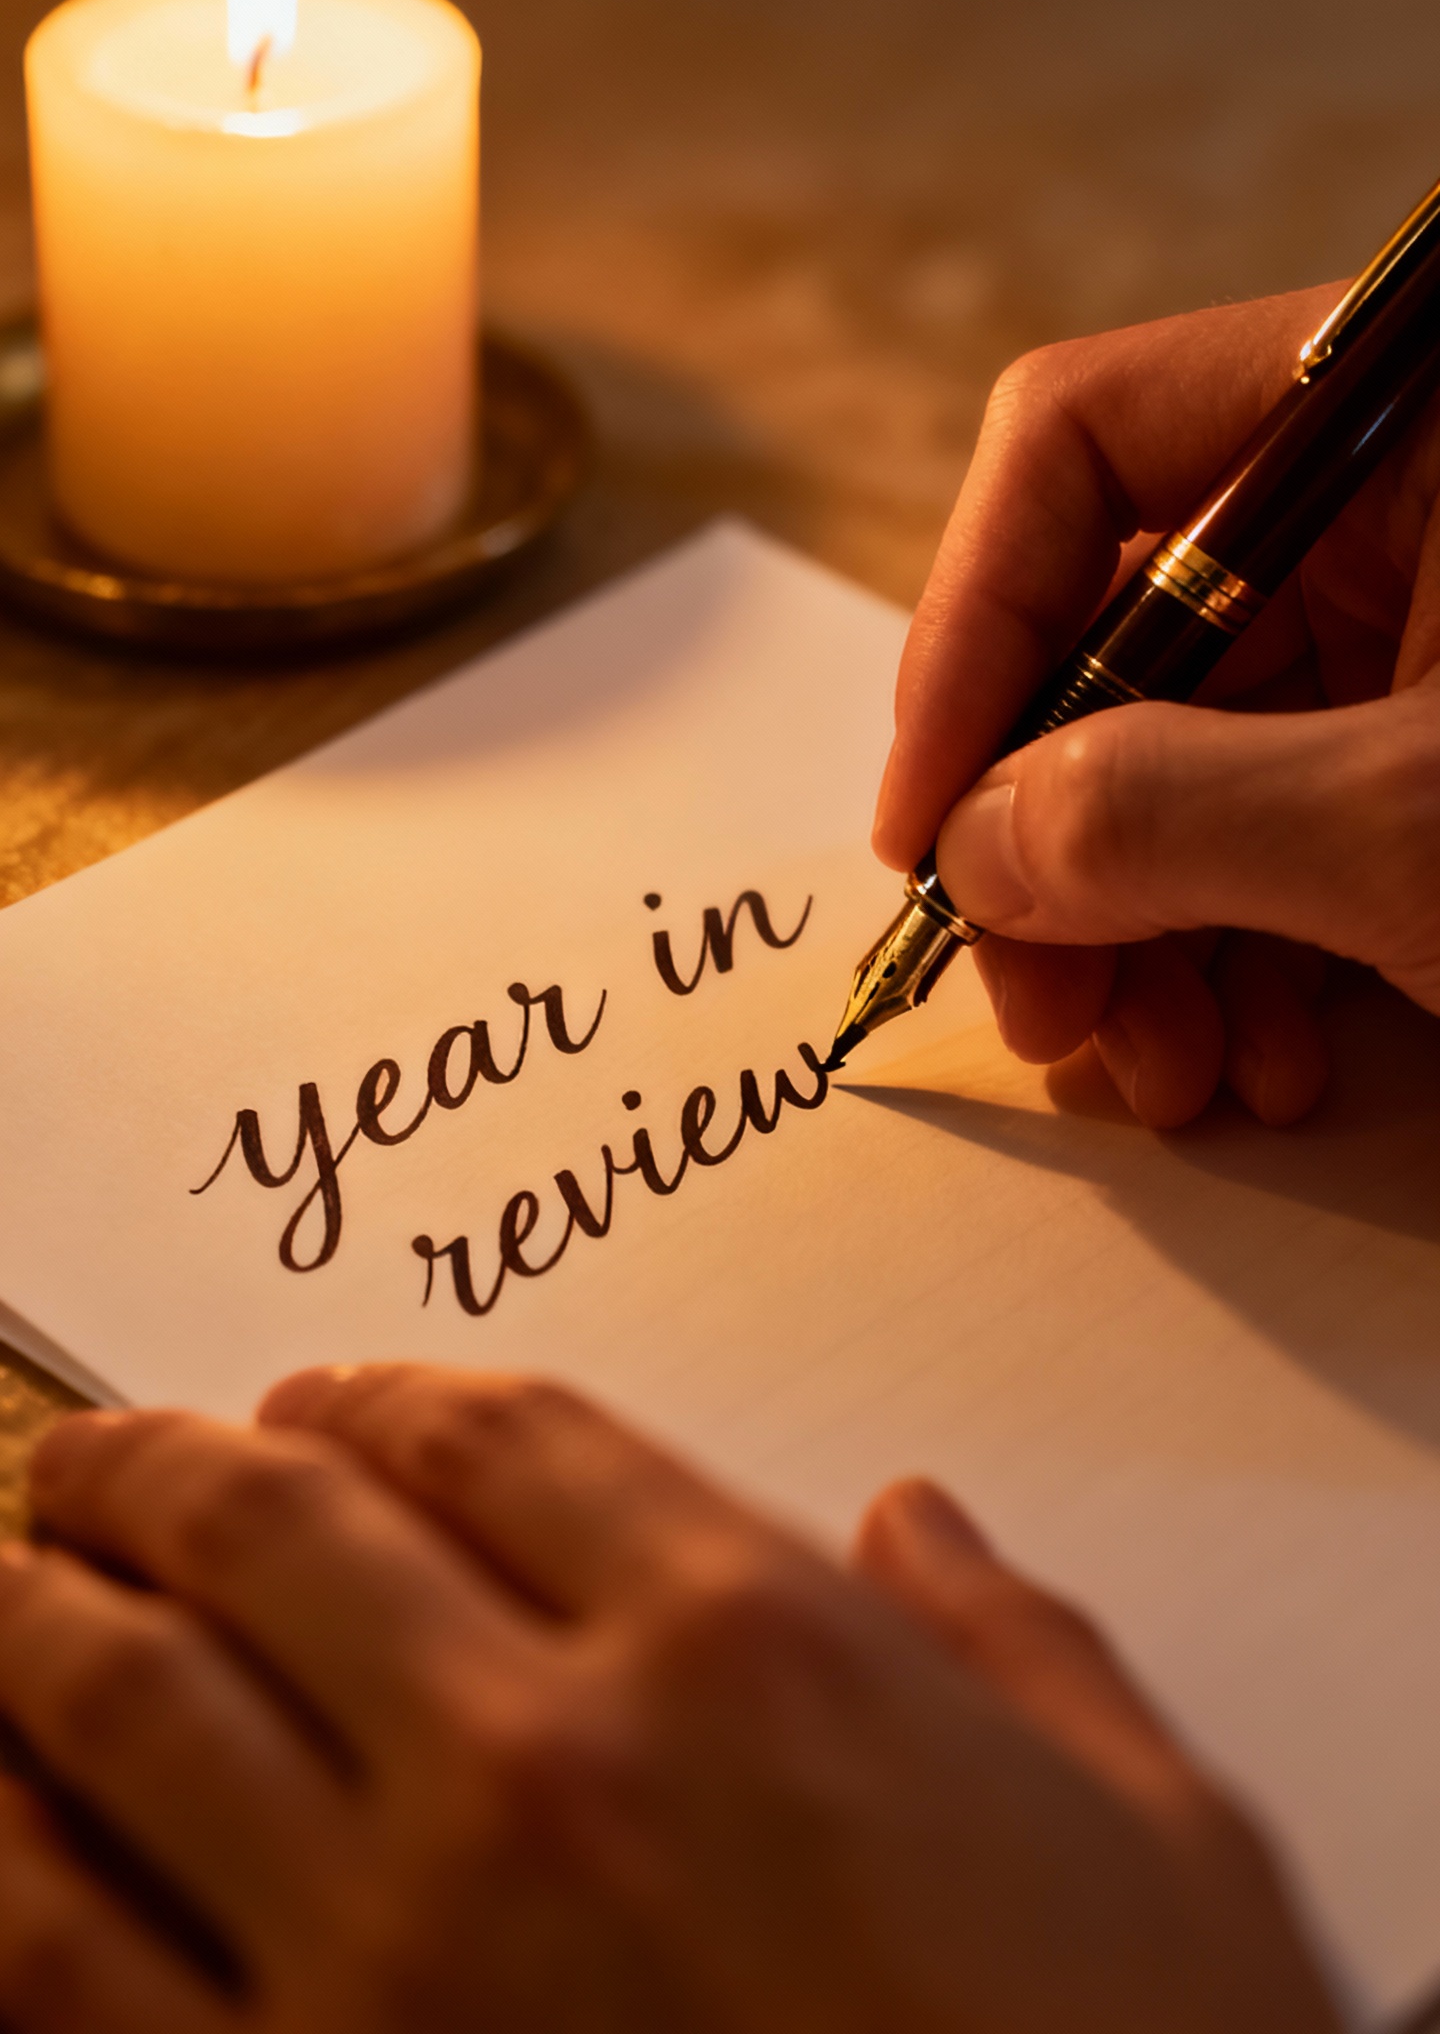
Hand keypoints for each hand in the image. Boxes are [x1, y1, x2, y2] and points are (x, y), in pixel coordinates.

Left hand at [0, 1368, 1336, 2032]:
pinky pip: (63, 1968)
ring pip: (131, 1709)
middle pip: (279, 1531)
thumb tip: (927, 1531)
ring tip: (6, 1566)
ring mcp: (399, 1963)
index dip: (384, 1395)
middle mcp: (550, 1766)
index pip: (499, 1435)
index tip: (325, 1402)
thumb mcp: (1150, 1846)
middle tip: (107, 1455)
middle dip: (163, 1468)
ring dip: (34, 1613)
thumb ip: (1021, 1652)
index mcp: (752, 1651)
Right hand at [874, 284, 1439, 1126]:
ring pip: (1187, 746)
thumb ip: (1176, 813)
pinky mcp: (1435, 733)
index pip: (1083, 438)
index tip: (928, 822)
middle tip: (1036, 1004)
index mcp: (1405, 404)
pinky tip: (1266, 1059)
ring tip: (1166, 1076)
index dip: (968, 630)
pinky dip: (1246, 945)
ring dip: (1142, 933)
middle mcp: (1392, 487)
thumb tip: (974, 845)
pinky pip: (1282, 811)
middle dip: (1059, 841)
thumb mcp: (1419, 823)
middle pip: (1119, 623)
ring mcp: (1421, 612)